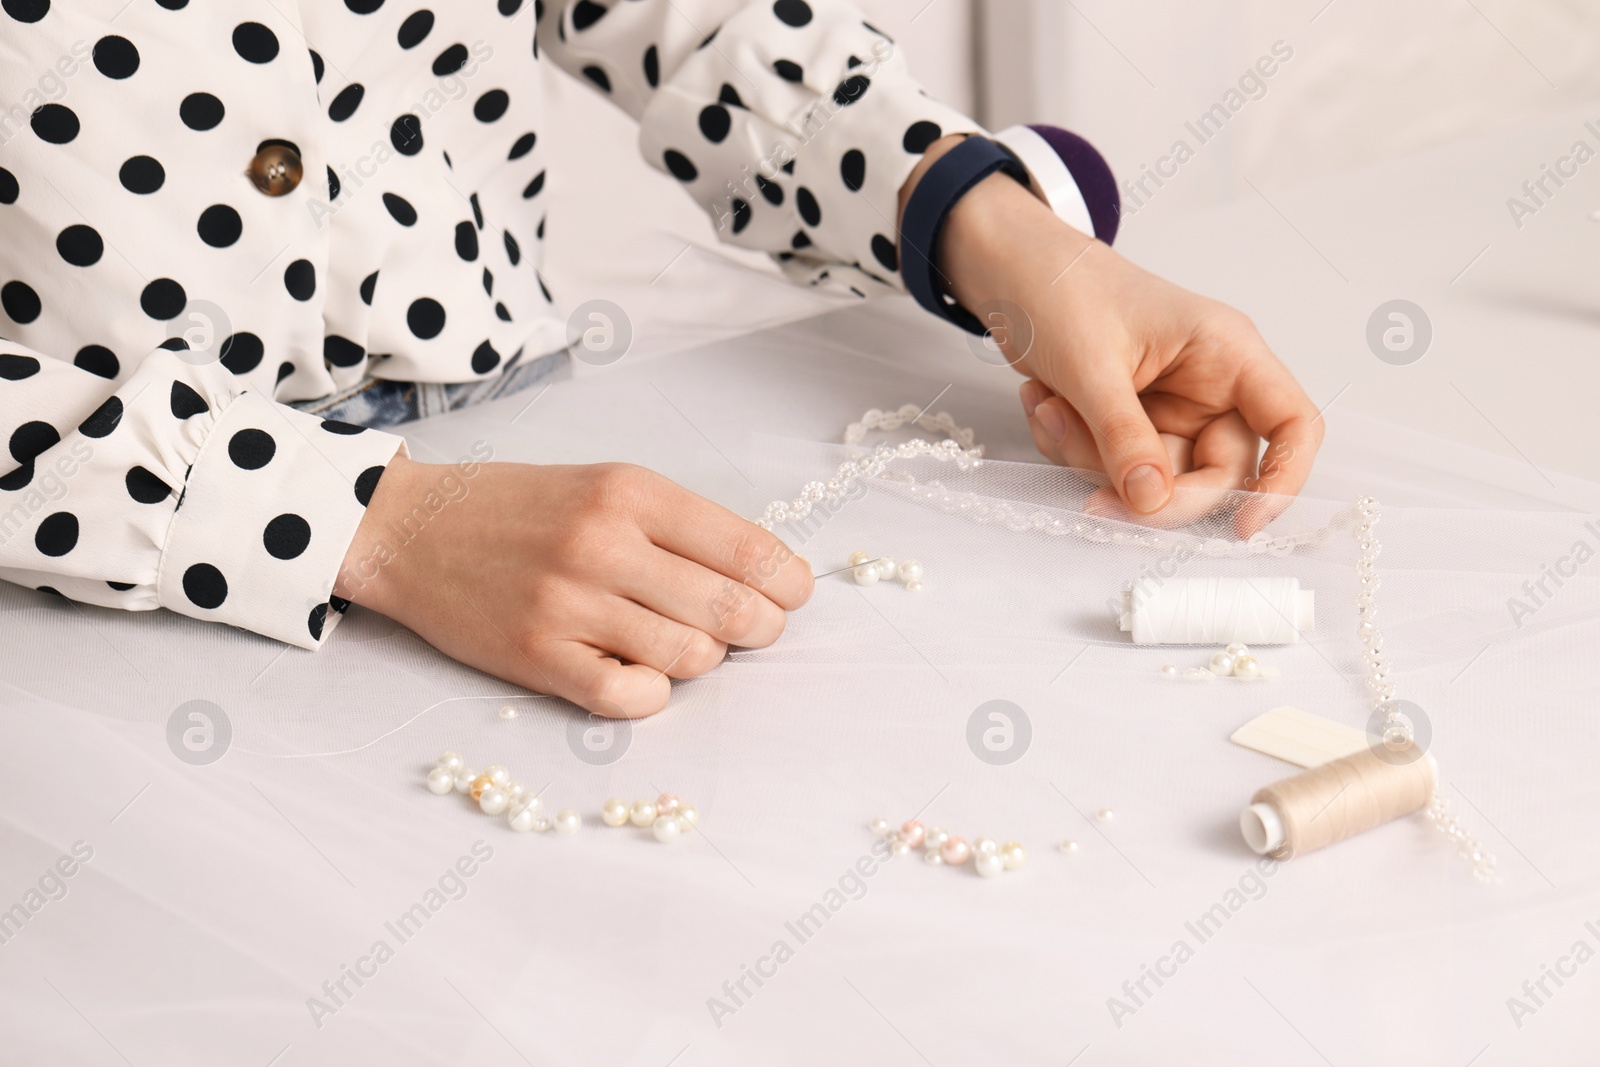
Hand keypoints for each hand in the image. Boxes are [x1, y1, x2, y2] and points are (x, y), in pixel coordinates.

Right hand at [336, 456, 812, 716]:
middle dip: (760, 629)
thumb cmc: (521, 509)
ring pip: (690, 658)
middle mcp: (604, 544)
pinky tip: (638, 671)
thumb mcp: (605, 485)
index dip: (788, 583)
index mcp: (632, 492)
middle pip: (732, 611)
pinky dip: (651, 693)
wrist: (412, 529)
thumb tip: (764, 576)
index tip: (790, 594)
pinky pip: (630, 698)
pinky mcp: (536, 657)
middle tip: (751, 629)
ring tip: (676, 641)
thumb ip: (679, 525)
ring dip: (700, 659)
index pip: (749, 548)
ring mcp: (569, 604)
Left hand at [900, 137, 1322, 532]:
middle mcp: (1210, 385)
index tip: (1244, 526)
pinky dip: (1072, 449)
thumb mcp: (1091, 365)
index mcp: (1226, 353)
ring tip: (1048, 406)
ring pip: (1155, 479)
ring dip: (1091, 460)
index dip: (1284, 481)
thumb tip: (1152, 501)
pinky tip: (1043, 402)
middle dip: (1149, 488)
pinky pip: (1114, 468)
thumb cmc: (1061, 289)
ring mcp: (1169, 409)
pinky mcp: (1130, 425)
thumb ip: (1124, 437)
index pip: (1293, 424)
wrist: (1010, 269)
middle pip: (1217, 474)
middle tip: (1094, 497)